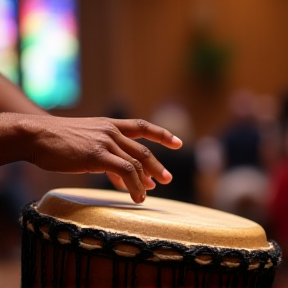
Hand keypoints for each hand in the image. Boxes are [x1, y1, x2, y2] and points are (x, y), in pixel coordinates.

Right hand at [11, 115, 181, 202]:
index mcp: (110, 125)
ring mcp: (105, 142)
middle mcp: (111, 131)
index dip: (162, 134)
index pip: (142, 126)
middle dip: (157, 166)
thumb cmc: (60, 141)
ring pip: (136, 163)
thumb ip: (108, 159)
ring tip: (149, 194)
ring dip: (145, 180)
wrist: (38, 135)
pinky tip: (136, 196)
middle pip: (143, 150)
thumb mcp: (88, 144)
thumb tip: (124, 179)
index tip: (177, 143)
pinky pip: (124, 171)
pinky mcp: (97, 155)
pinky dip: (133, 185)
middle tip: (167, 179)